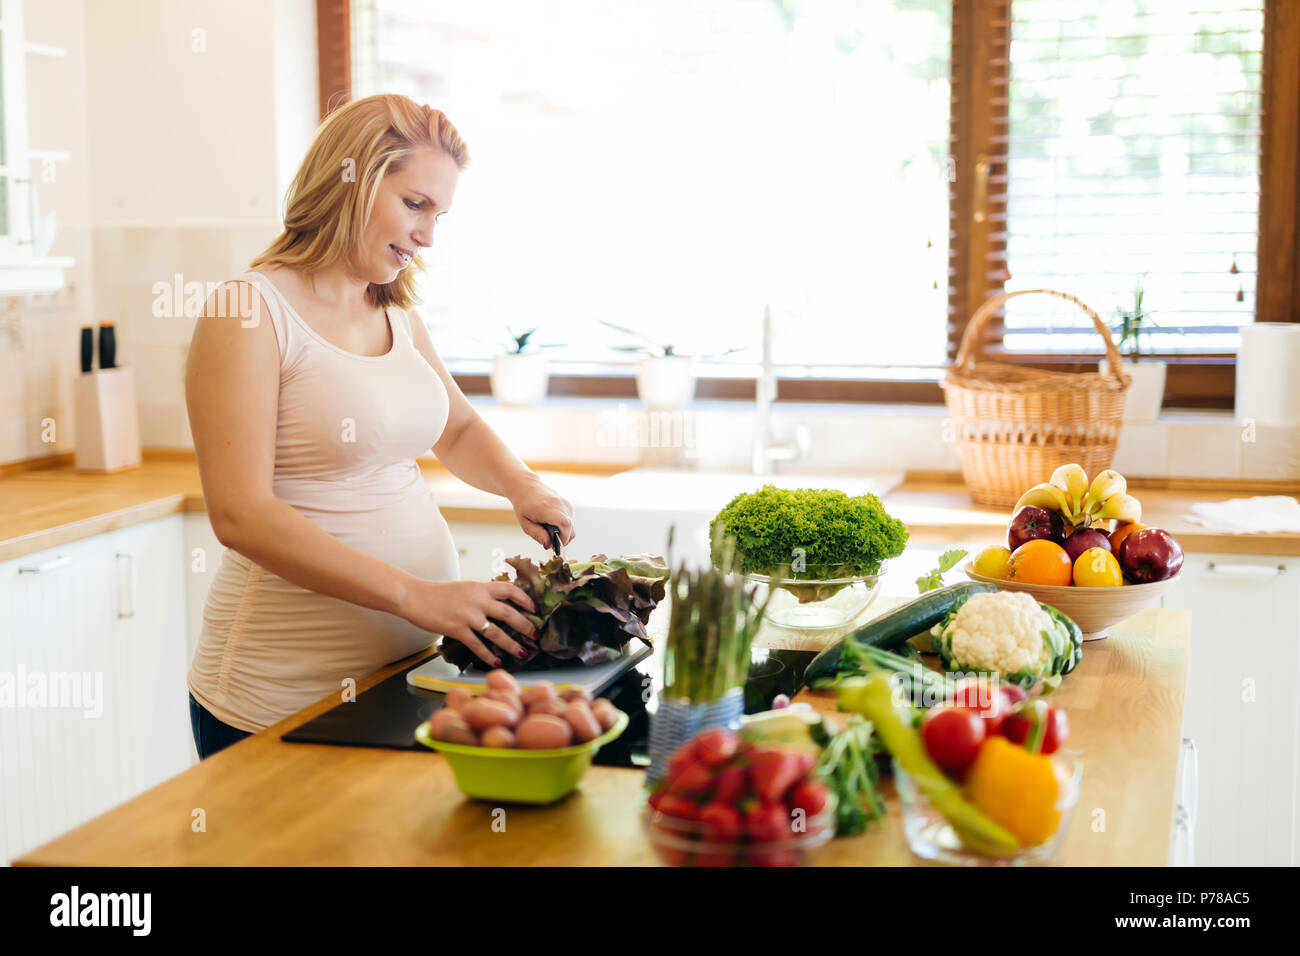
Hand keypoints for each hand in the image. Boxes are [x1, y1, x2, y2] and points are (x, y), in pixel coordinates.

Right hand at [401, 579, 539, 666]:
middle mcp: (477, 600)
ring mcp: (468, 616)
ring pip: (496, 632)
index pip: (509, 589)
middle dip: (526, 625)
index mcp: (480, 587)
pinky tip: (497, 661)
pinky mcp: (457, 629)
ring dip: (512, 644)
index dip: (525, 599)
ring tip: (523, 652)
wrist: (414, 596)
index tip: (535, 608)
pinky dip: (489, 655)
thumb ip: (480, 595)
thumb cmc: (437, 593)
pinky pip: (477, 645)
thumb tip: (497, 605)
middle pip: (509, 613)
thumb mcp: (464, 588)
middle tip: (536, 634)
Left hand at [511, 480, 574, 551]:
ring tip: (550, 531)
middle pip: (571, 528)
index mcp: (547, 508)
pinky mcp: (568, 504)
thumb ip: (537, 534)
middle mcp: (559, 504)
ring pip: (572, 525)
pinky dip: (564, 526)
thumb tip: (548, 545)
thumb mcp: (525, 523)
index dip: (563, 538)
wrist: (526, 487)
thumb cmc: (524, 505)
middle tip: (551, 542)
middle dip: (563, 539)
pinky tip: (553, 524)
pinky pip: (570, 520)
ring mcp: (565, 503)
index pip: (565, 525)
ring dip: (563, 532)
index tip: (555, 546)